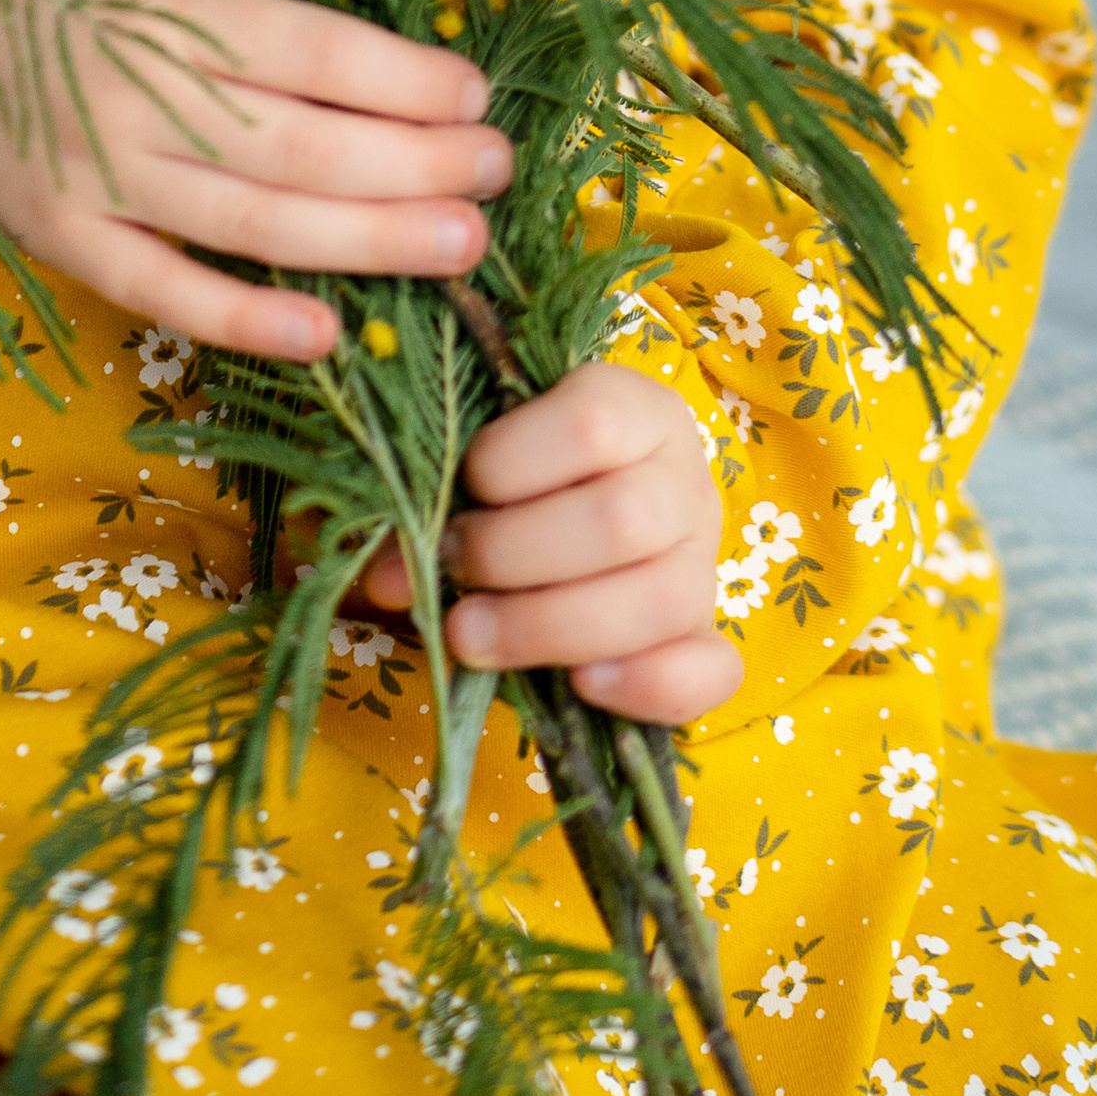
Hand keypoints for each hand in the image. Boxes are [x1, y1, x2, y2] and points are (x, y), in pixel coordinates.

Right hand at [0, 0, 511, 365]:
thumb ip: (249, 34)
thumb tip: (392, 84)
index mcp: (169, 8)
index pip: (312, 52)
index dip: (403, 80)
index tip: (478, 97)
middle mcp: (137, 91)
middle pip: (303, 143)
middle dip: (415, 164)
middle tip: (497, 176)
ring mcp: (96, 172)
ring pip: (254, 219)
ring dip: (369, 238)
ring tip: (461, 243)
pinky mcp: (58, 236)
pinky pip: (165, 289)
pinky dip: (247, 315)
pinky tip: (329, 334)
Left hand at [362, 364, 735, 725]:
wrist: (596, 501)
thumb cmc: (528, 474)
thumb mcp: (483, 466)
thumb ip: (432, 506)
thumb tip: (386, 579)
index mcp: (635, 409)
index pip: (591, 423)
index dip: (512, 462)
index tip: (464, 486)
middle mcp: (683, 479)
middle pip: (622, 520)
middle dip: (515, 555)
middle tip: (455, 567)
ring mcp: (702, 560)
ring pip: (663, 598)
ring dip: (552, 627)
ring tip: (472, 635)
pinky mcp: (707, 633)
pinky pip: (711, 669)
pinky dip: (647, 686)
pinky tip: (580, 686)